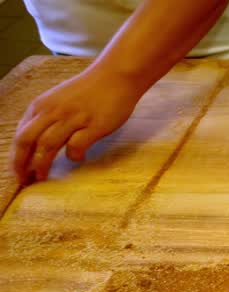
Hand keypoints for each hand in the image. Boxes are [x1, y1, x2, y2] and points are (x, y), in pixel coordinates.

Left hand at [11, 66, 145, 183]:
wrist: (115, 76)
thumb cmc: (89, 90)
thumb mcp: (59, 100)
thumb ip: (47, 117)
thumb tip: (37, 140)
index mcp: (42, 106)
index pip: (21, 133)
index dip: (15, 155)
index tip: (17, 170)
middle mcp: (53, 111)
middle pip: (27, 140)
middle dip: (21, 162)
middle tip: (22, 179)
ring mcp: (73, 118)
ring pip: (47, 145)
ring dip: (41, 164)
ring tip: (41, 177)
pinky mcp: (93, 126)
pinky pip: (76, 146)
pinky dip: (73, 156)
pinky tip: (78, 158)